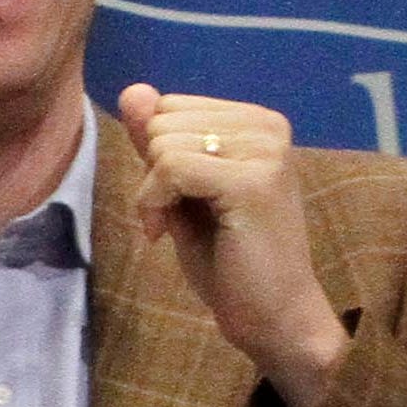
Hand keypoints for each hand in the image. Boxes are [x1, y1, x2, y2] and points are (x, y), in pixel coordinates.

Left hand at [117, 84, 346, 406]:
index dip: (154, 156)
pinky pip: (169, 168)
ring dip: (151, 193)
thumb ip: (157, 141)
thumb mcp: (180, 191)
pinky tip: (165, 235)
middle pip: (160, 120)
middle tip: (174, 217)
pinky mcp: (254, 182)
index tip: (173, 199)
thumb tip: (133, 89)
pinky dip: (151, 203)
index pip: (167, 107)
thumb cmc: (227, 259)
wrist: (273, 317)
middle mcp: (268, 127)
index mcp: (257, 122)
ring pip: (161, 142)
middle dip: (151, 173)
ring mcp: (266, 152)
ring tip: (175, 227)